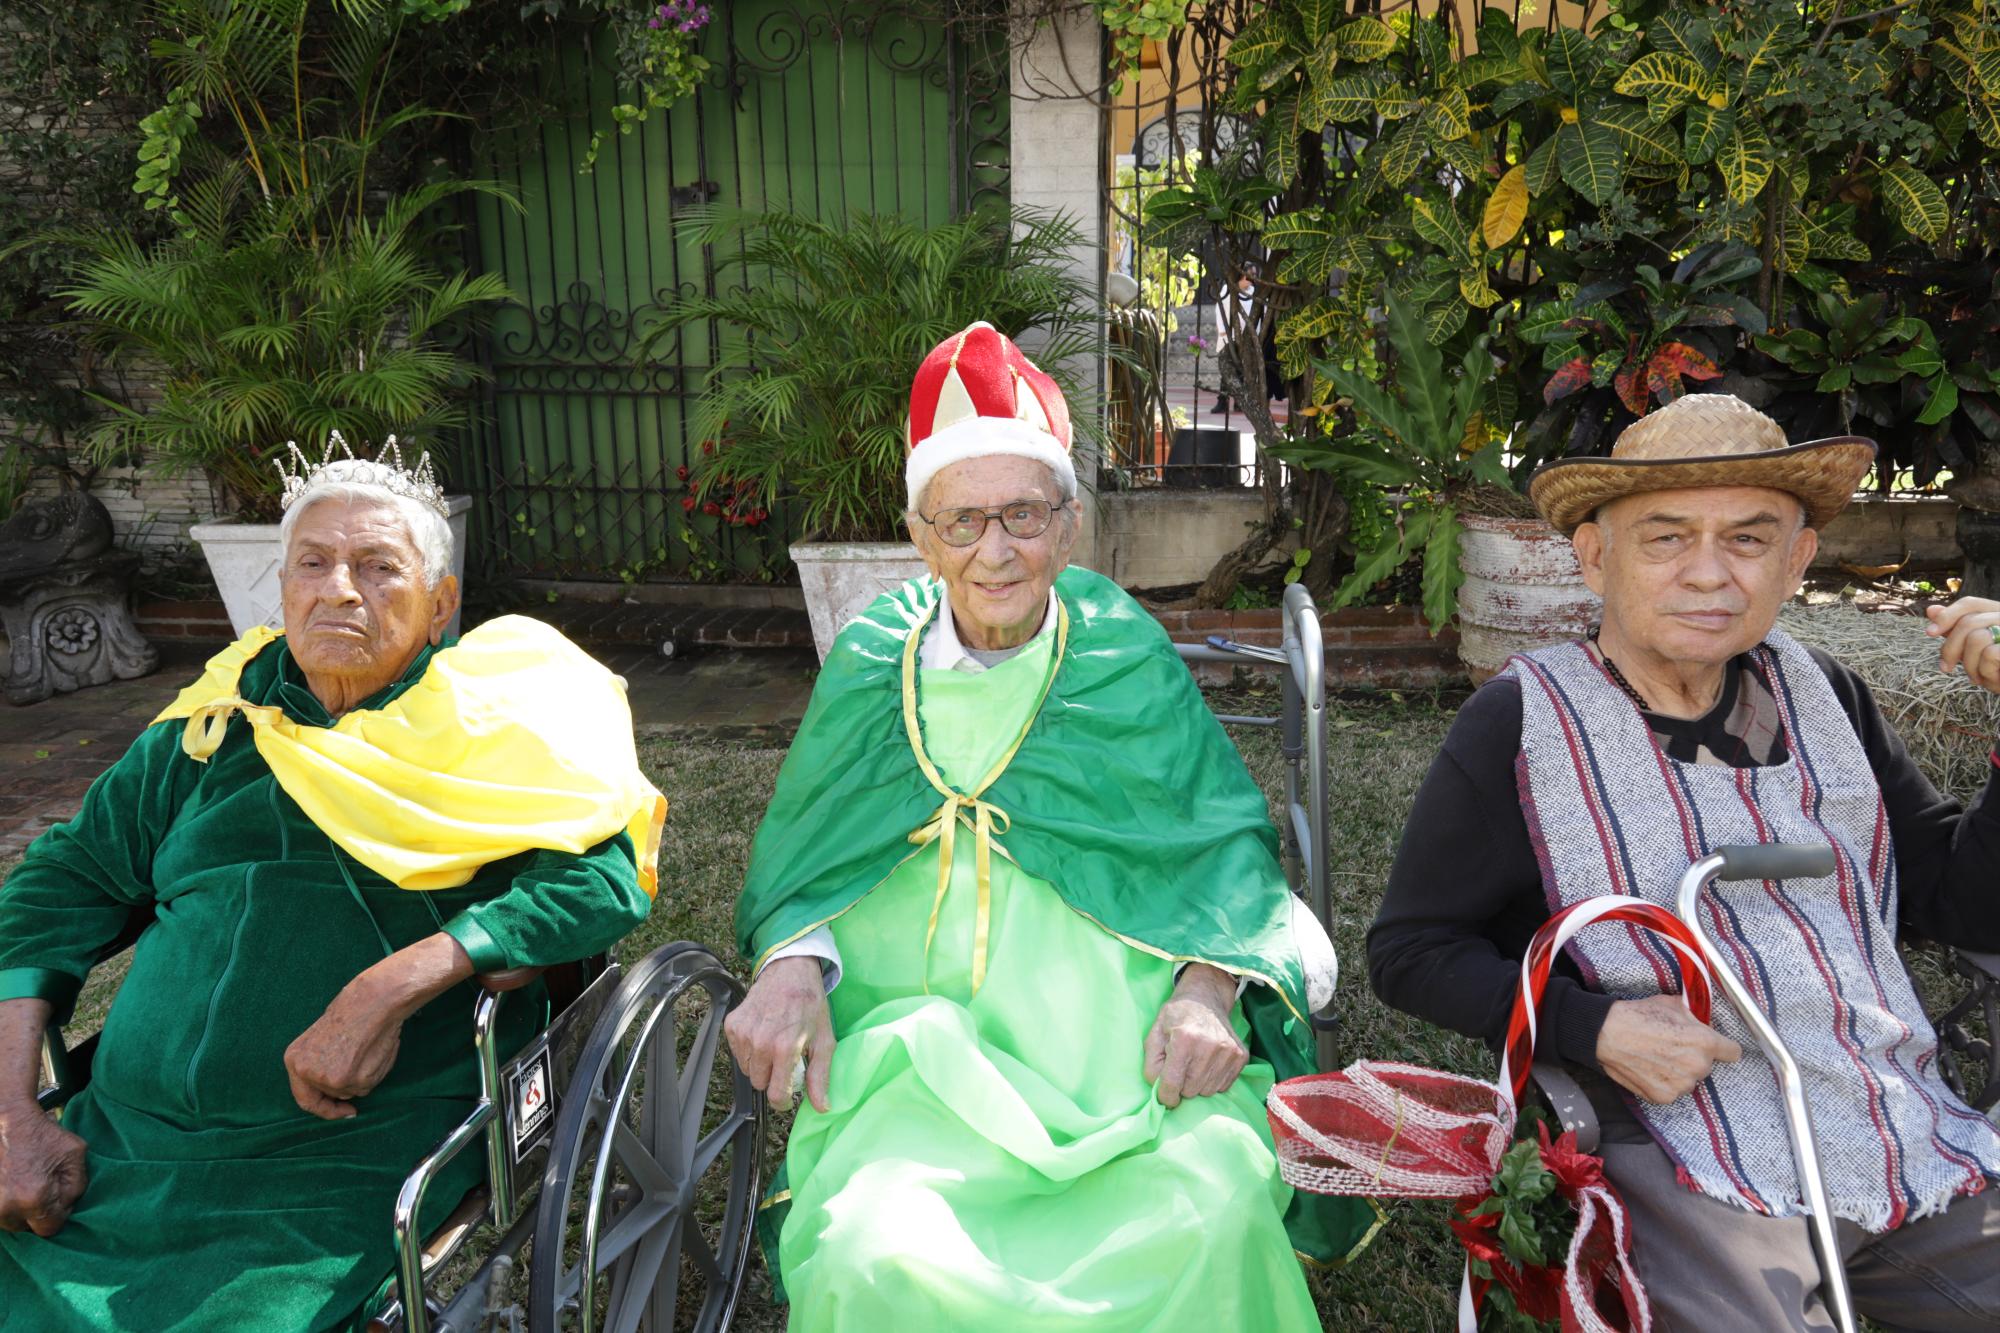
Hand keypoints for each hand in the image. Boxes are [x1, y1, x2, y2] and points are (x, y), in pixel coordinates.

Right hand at [0, 1101, 87, 1236]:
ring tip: (25, 1185)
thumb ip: (77, 1187)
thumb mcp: (75, 1155)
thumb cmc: (43, 1135)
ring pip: (9, 1222)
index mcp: (35, 1198)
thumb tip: (66, 1208)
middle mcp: (7, 1207)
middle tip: (41, 1190)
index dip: (58, 1215)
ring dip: (18, 1211)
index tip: (58, 1199)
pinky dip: (5, 1203)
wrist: (7, 1120)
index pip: (49, 1229)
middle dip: (37, 1214)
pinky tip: (13, 1185)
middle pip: (26, 1228)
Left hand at [284, 973, 410, 1119]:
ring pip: (351, 1091)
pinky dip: (374, 1073)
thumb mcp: (320, 1042)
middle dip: (347, 1087)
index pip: (305, 1099)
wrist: (373, 1001)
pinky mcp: (353, 1080)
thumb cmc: (351, 1014)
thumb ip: (319, 1066)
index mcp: (294, 1061)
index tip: (341, 1111)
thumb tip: (334, 1091)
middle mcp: (308, 1073)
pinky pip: (367, 1087)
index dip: (324, 1108)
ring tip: (367, 1050)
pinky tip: (374, 1051)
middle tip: (362, 1076)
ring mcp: (331, 1079)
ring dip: (362, 1077)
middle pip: (331, 1094)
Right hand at [723, 957, 833, 1113]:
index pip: (775, 1094)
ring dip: (760, 1064)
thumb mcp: (824, 1040)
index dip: (783, 1101)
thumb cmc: (810, 1005)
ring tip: (774, 1045)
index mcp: (784, 1049)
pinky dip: (749, 1050)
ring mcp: (743, 1033)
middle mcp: (760, 1043)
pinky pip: (737, 1053)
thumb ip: (820, 1076)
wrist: (790, 971)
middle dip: (772, 1078)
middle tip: (785, 1061)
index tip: (787, 1097)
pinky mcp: (731, 1025)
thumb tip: (822, 1107)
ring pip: (747, 1070)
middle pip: (759, 1084)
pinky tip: (762, 1034)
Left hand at [1144, 963, 1248, 1108]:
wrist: (1206, 998)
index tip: (1164, 1095)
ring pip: (1207, 1091)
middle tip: (1180, 1068)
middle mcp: (1209, 1046)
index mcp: (1184, 1039)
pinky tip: (1207, 1064)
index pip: (1172, 1083)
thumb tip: (1158, 1090)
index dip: (1165, 1095)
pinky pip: (1223, 1086)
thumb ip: (1152, 1063)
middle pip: (1190, 1090)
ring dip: (1197, 1084)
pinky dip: (1212, 1081)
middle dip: (1181, 1085)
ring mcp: (1228, 1051)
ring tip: (1194, 1064)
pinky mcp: (1241, 1056)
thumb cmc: (1176, 1016)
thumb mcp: (1155, 1033)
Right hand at [1596, 994, 1740, 1104]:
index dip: (1723, 1047)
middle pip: (1707, 1065)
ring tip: (1657, 1058)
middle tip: (1672, 1047)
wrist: (1606, 1033)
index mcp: (1705, 1042)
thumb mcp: (1672, 1004)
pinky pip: (1673, 1090)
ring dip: (1680, 1072)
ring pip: (1690, 1079)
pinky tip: (1649, 1069)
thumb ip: (1694, 1017)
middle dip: (1695, 1057)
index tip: (1715, 1047)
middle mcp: (1698, 1066)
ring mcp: (1681, 1085)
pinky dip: (1664, 1082)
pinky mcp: (1664, 1097)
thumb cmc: (1638, 1016)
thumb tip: (1702, 1021)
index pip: (1733, 1052)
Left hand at [1926, 598, 1999, 693]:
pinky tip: (1992, 678)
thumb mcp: (1971, 647)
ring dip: (1968, 664)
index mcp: (1998, 612)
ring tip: (1975, 677)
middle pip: (1968, 622)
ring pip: (1976, 637)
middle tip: (1945, 668)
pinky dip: (1984, 670)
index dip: (1947, 616)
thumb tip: (1931, 610)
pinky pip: (1990, 653)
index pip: (1970, 604)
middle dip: (1950, 648)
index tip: (1929, 632)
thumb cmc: (1996, 668)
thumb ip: (1954, 628)